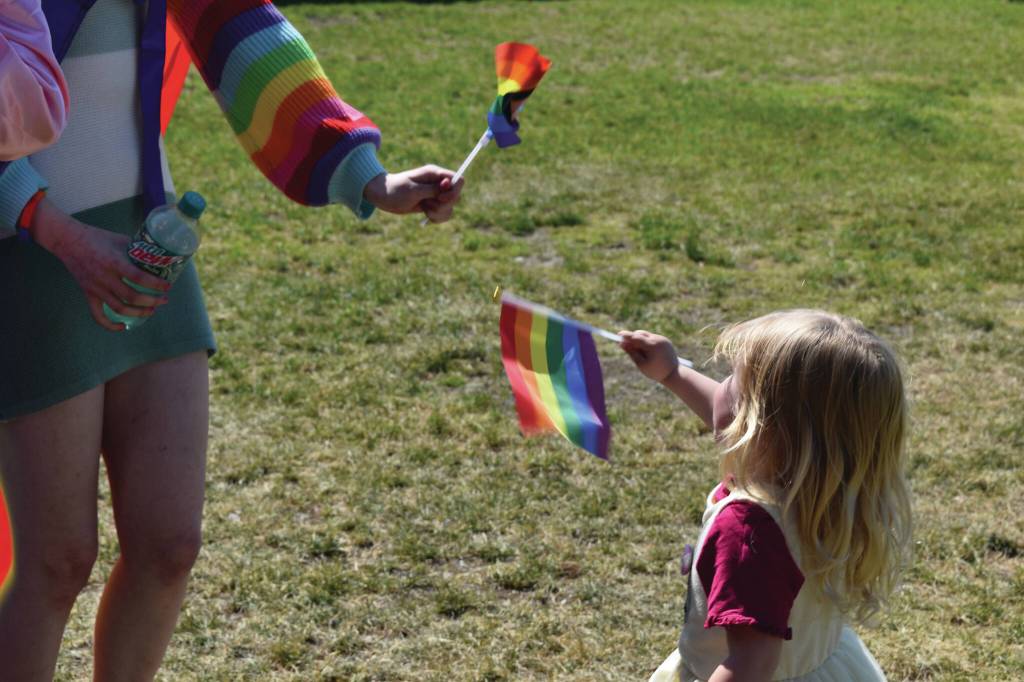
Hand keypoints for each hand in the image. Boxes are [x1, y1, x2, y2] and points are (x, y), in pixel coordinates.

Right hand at [30, 199, 170, 331]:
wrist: (68, 240)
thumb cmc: (97, 237)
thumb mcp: (120, 240)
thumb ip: (137, 251)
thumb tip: (156, 259)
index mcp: (114, 262)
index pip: (139, 278)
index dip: (156, 285)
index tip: (167, 286)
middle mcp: (104, 277)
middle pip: (132, 297)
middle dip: (152, 301)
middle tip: (164, 300)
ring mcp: (95, 287)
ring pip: (119, 308)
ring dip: (138, 313)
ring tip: (151, 311)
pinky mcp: (88, 293)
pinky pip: (98, 315)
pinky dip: (110, 325)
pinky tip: (124, 326)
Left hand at [362, 165, 462, 222]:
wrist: (382, 196)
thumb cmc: (395, 190)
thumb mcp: (413, 190)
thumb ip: (432, 189)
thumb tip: (449, 186)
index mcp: (434, 174)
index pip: (458, 179)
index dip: (454, 191)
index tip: (440, 199)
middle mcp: (438, 183)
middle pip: (456, 196)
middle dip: (443, 205)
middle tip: (426, 205)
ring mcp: (436, 194)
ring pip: (450, 208)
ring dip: (438, 213)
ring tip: (424, 209)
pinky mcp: (433, 205)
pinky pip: (444, 214)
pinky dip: (437, 218)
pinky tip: (426, 216)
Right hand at [619, 330, 679, 383]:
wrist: (673, 374)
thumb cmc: (655, 372)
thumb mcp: (641, 364)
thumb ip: (631, 352)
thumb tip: (621, 343)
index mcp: (652, 345)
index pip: (636, 337)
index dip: (626, 335)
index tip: (618, 334)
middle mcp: (658, 339)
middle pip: (640, 334)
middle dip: (632, 338)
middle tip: (625, 346)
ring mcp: (663, 339)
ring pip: (646, 335)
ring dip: (639, 340)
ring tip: (640, 354)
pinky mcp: (665, 341)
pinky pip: (652, 338)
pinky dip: (647, 342)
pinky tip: (648, 353)